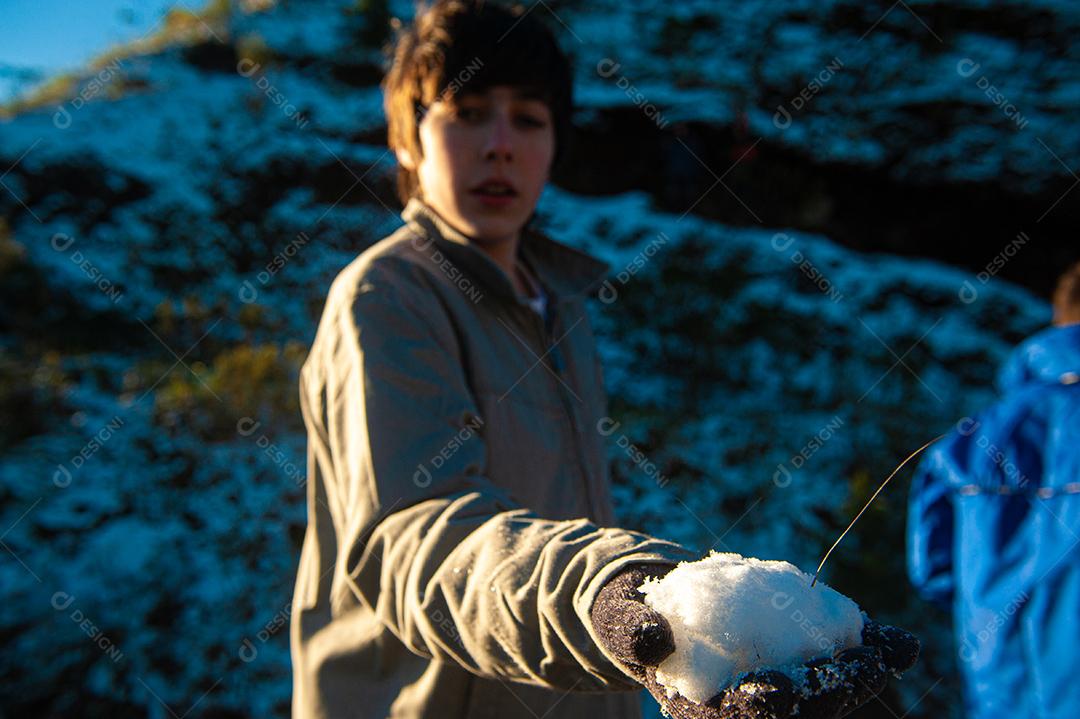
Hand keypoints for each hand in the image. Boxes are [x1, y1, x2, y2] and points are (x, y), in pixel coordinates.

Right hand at [589, 563, 918, 718]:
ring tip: (884, 653)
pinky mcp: (800, 658)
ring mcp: (778, 682)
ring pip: (824, 691)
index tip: (777, 692)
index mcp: (704, 708)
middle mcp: (747, 704)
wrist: (661, 606)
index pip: (739, 717)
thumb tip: (650, 639)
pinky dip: (866, 648)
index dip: (759, 708)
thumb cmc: (635, 620)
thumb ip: (635, 631)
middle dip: (831, 692)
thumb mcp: (625, 623)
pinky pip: (836, 657)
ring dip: (857, 675)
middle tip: (862, 667)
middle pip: (797, 710)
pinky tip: (896, 641)